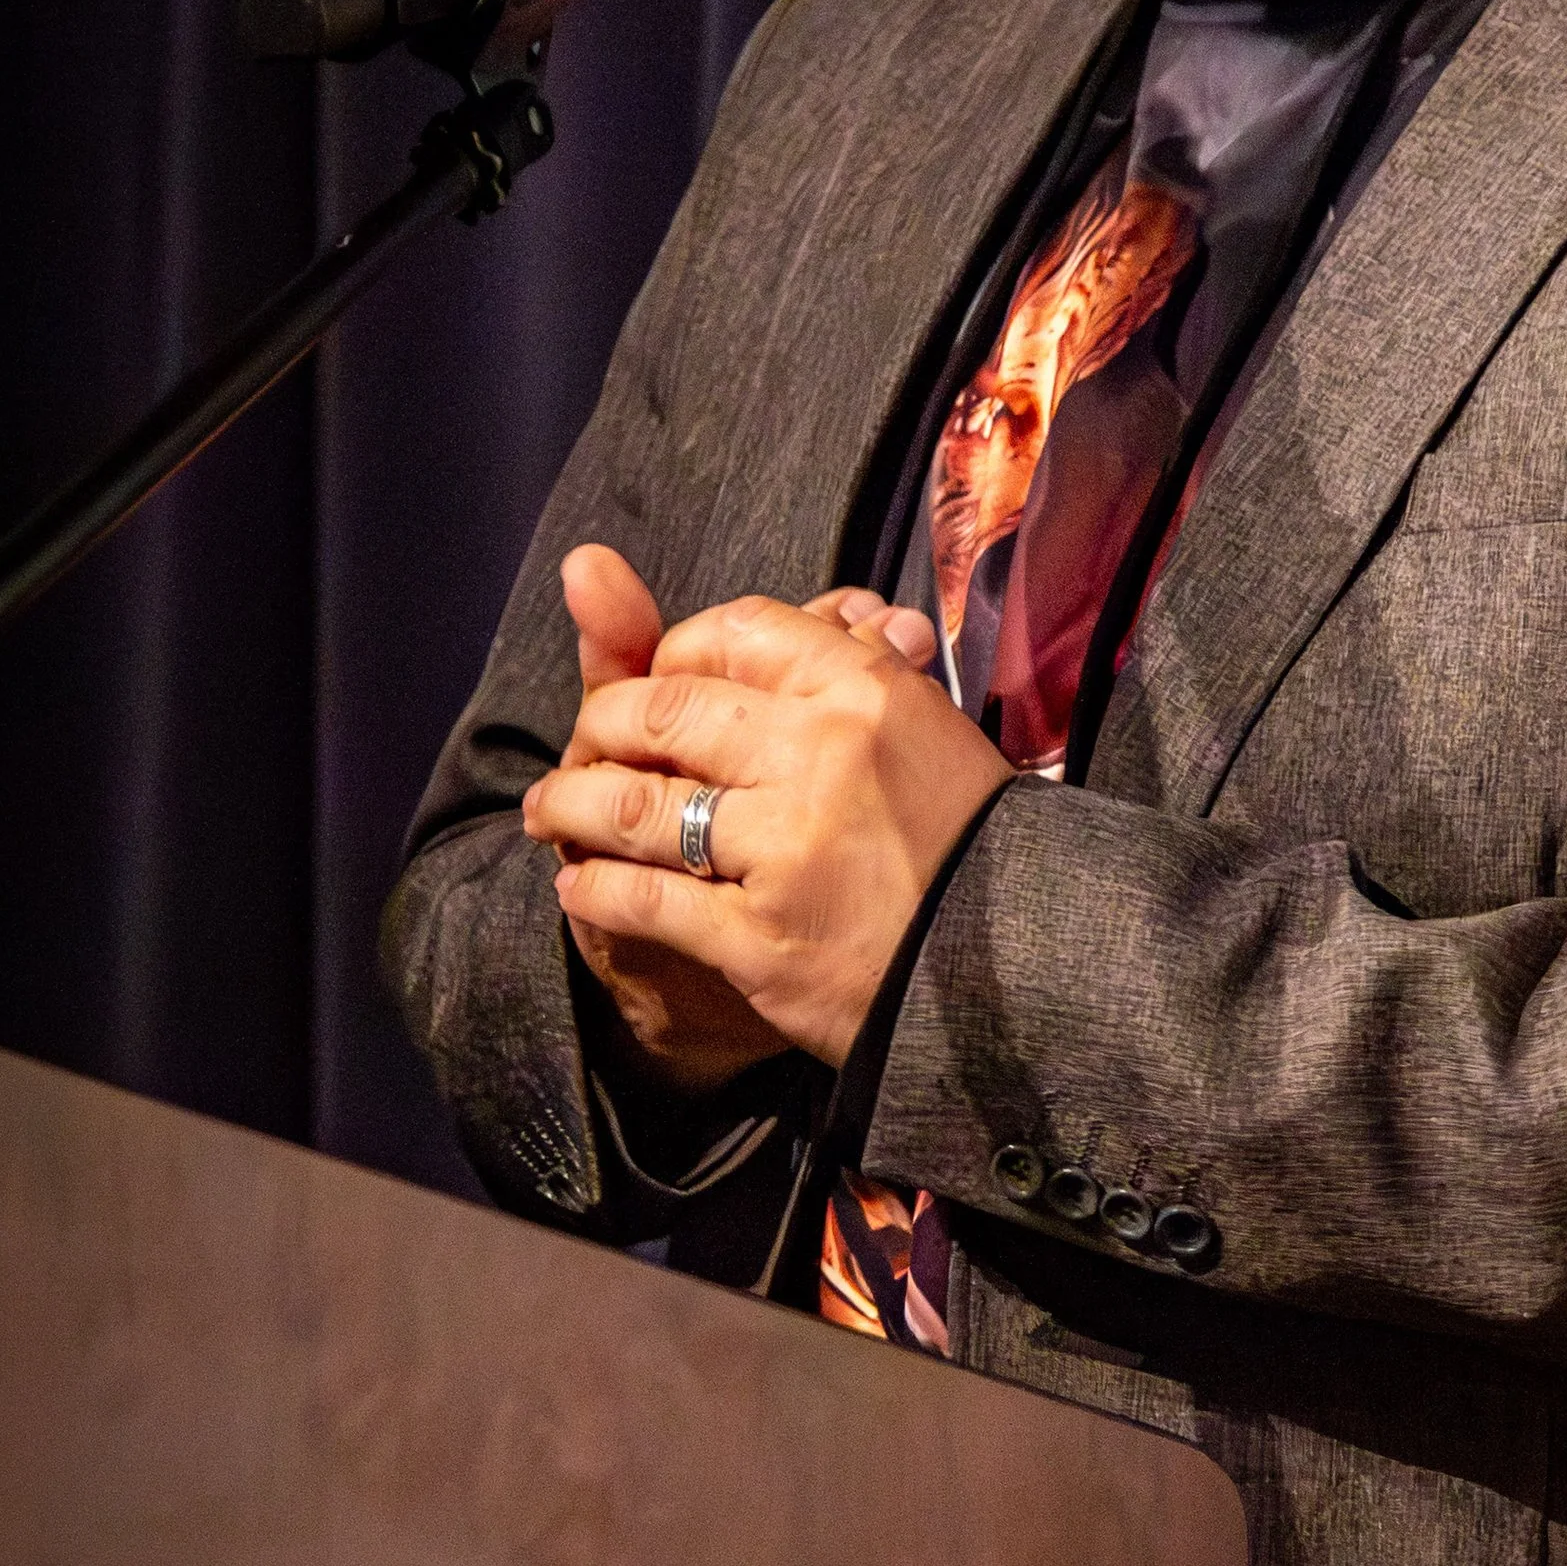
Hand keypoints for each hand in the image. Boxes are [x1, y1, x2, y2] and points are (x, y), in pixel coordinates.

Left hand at [527, 550, 1007, 1073]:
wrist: (1015, 971)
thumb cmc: (963, 838)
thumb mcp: (911, 724)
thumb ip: (835, 654)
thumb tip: (800, 594)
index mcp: (865, 689)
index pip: (729, 633)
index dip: (673, 655)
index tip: (657, 683)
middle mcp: (823, 754)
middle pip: (663, 711)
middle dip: (601, 728)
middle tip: (580, 749)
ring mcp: (789, 848)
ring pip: (635, 805)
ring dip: (574, 808)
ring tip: (550, 814)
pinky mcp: (763, 937)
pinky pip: (646, 900)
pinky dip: (597, 892)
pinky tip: (580, 887)